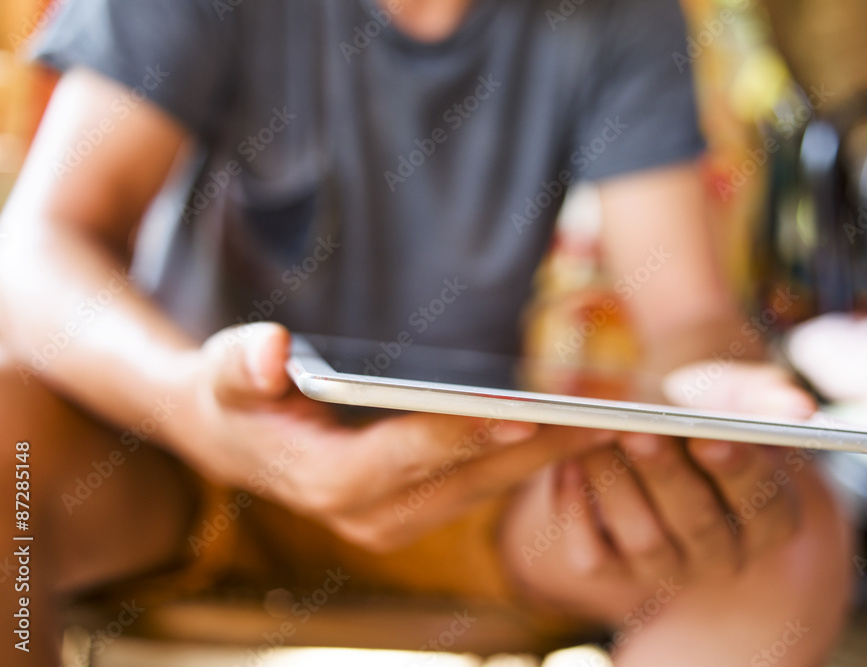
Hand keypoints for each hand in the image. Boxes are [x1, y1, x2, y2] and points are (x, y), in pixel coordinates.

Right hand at [165, 323, 613, 550]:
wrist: (235, 437)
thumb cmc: (236, 395)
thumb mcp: (223, 373)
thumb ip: (240, 364)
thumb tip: (272, 354)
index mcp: (324, 483)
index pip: (402, 459)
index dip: (458, 436)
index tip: (522, 412)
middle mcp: (367, 517)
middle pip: (465, 481)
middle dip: (536, 449)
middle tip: (605, 414)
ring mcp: (396, 521)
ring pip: (486, 491)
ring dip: (548, 458)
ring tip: (610, 419)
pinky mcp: (418, 511)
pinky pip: (484, 489)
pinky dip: (530, 462)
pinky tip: (574, 430)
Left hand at [500, 361, 817, 620]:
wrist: (656, 434)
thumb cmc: (704, 412)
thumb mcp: (735, 397)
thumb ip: (764, 398)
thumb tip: (798, 407)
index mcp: (768, 516)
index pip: (765, 503)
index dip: (740, 471)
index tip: (711, 439)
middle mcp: (722, 553)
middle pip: (699, 524)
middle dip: (666, 475)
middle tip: (638, 431)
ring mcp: (668, 567)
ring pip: (644, 541)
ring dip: (616, 486)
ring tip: (594, 437)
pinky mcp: (616, 571)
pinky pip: (593, 557)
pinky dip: (575, 511)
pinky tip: (568, 465)